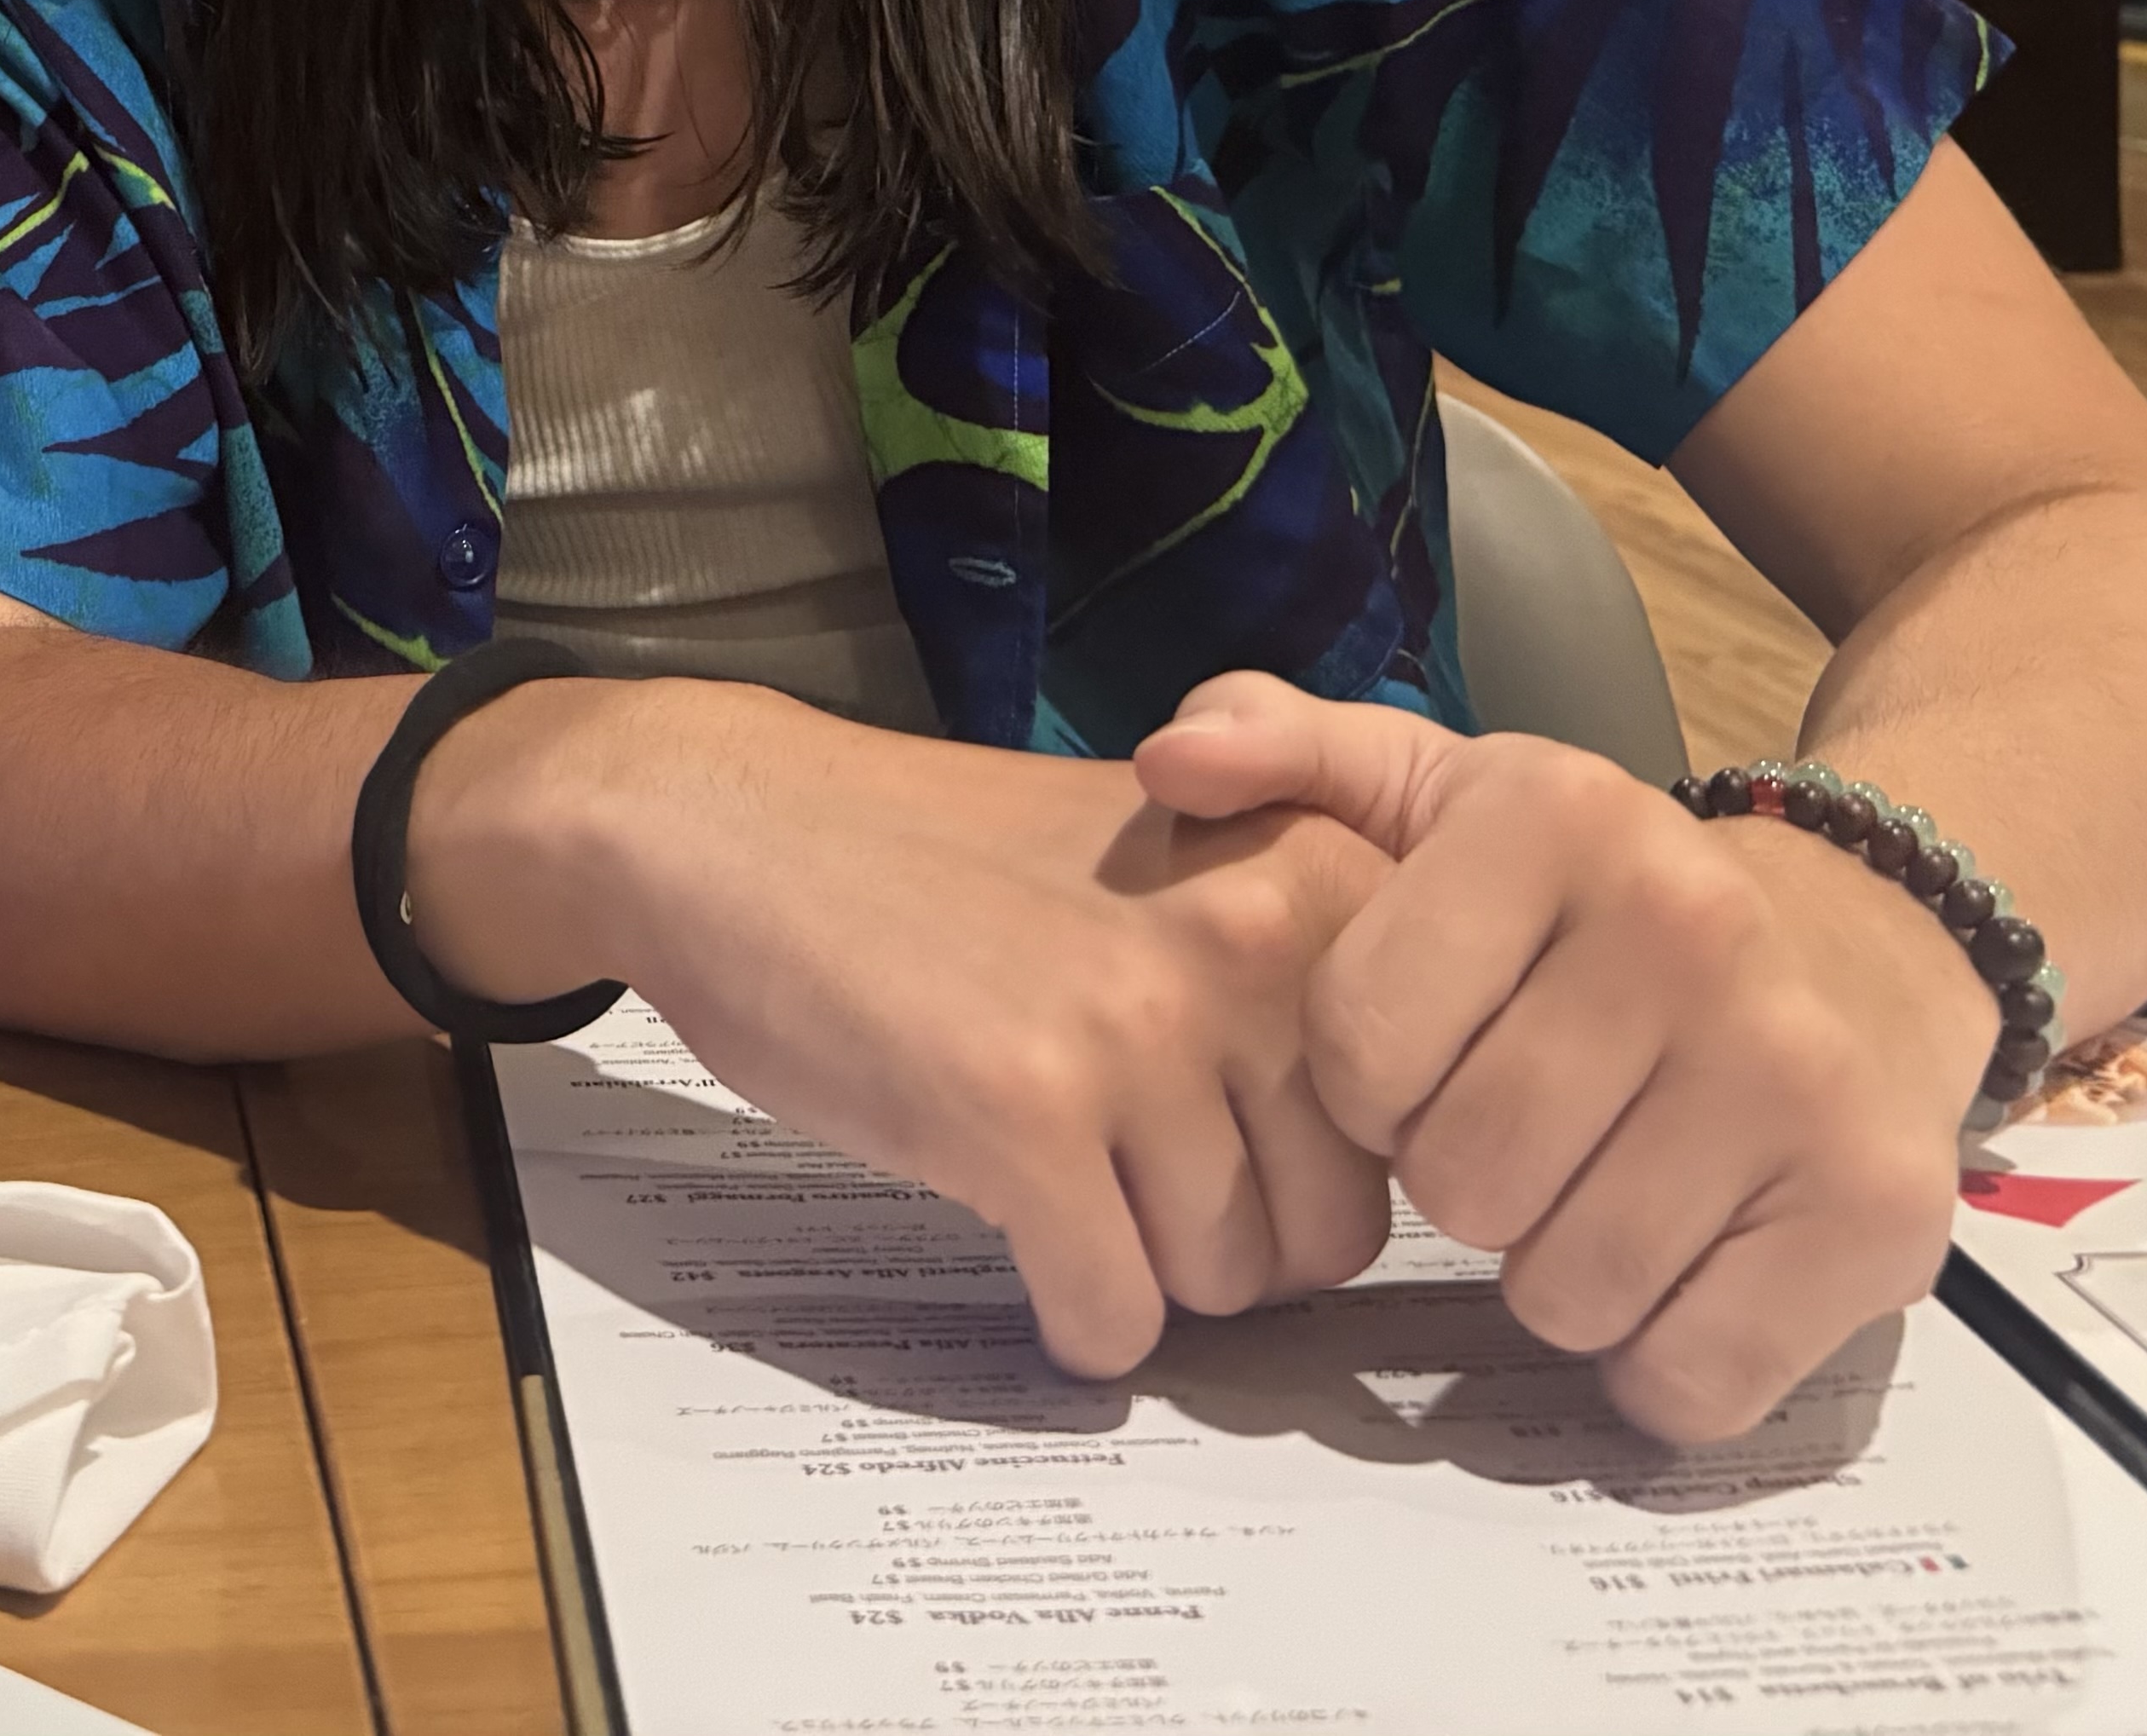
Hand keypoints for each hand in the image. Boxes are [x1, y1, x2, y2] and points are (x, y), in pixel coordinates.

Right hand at [413, 682, 1397, 1381]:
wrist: (738, 827)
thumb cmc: (946, 862)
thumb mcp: (1170, 861)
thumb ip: (1291, 976)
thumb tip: (1375, 1172)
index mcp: (1313, 873)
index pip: (1408, 1120)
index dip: (1312, 1160)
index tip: (1224, 1133)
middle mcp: (1253, 945)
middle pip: (1331, 1230)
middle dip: (1234, 1238)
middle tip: (1130, 1176)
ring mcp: (1138, 1034)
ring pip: (1225, 1287)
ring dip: (1142, 1267)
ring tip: (1059, 1176)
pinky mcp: (1024, 1122)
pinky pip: (1113, 1318)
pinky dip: (1070, 1315)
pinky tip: (1010, 1224)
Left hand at [1131, 675, 1992, 1442]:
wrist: (1868, 944)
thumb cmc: (1598, 894)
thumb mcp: (1443, 791)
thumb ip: (1289, 754)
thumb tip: (1172, 757)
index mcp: (1556, 818)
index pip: (1355, 1041)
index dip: (1368, 1083)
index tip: (1431, 1052)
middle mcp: (1689, 929)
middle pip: (1460, 1182)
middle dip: (1465, 1182)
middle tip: (1529, 1127)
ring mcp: (1797, 1077)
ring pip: (1564, 1292)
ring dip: (1557, 1273)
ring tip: (1605, 1181)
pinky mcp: (1876, 1218)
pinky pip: (1685, 1378)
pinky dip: (1661, 1360)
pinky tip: (1688, 1258)